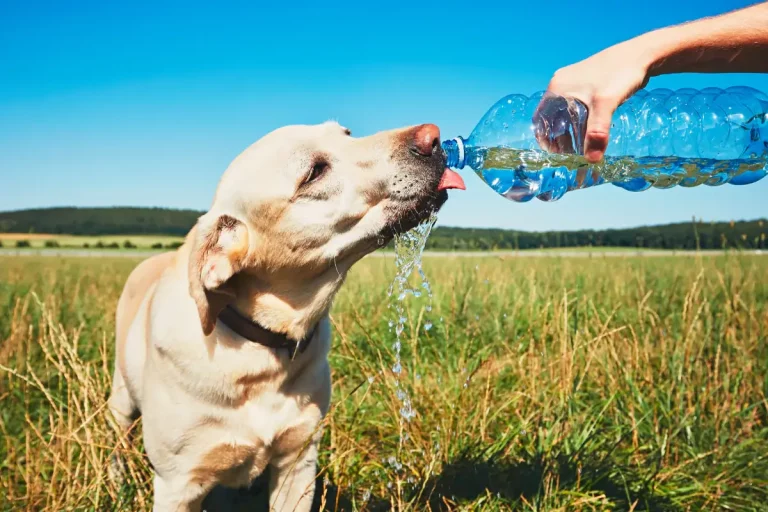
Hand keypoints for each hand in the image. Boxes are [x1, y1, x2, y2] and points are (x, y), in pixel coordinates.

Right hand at [538, 43, 651, 162]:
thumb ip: (597, 132)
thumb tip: (592, 160)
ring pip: (564, 113)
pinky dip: (579, 121)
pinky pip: (575, 107)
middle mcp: (561, 84)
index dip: (545, 139)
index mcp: (557, 88)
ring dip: (570, 130)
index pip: (540, 119)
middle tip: (571, 154)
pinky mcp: (586, 83)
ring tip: (581, 146)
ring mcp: (573, 82)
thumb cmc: (620, 74)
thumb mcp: (606, 105)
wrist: (642, 54)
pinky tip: (591, 130)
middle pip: (552, 118)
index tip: (556, 155)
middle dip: (559, 137)